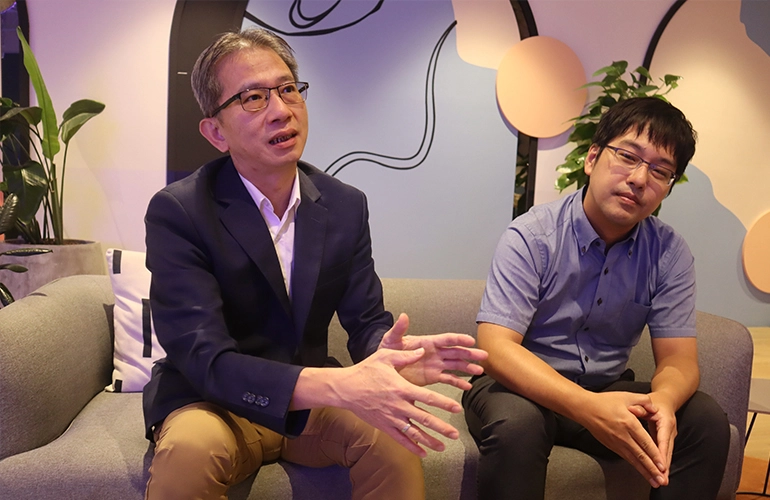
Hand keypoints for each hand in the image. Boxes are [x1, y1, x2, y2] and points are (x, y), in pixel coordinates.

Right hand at [337, 347, 463, 456]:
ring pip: (414, 432)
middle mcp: (399, 405)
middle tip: (455, 434)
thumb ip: (405, 355)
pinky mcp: (384, 426)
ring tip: (443, 446)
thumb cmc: (365, 370)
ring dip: (429, 441)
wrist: (346, 388)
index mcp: (402, 388)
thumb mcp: (385, 357)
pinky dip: (412, 447)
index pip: (427, 397)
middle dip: (441, 427)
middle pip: (424, 419)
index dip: (444, 403)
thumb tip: (422, 351)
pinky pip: (400, 439)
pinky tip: (423, 453)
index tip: (457, 408)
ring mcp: (391, 418)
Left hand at [378, 313, 487, 389]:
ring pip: (455, 366)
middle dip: (470, 354)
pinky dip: (458, 382)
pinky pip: (448, 379)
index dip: (459, 339)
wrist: (383, 369)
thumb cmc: (387, 351)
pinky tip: (467, 387)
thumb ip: (398, 329)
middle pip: (456, 352)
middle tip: (484, 356)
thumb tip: (403, 315)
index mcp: (427, 342)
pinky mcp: (432, 377)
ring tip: (479, 371)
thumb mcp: (391, 340)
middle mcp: (434, 353)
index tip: (471, 340)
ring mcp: (435, 365)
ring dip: (468, 368)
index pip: (446, 339)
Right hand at [580, 391, 666, 487]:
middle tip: (662, 480)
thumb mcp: (626, 396)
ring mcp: (616, 443)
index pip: (645, 443)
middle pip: (641, 456)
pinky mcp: (611, 445)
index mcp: (629, 423)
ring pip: (633, 460)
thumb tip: (654, 409)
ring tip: (654, 482)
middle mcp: (623, 436)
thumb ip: (644, 401)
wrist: (585, 409)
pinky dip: (635, 466)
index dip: (655, 455)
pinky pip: (626, 457)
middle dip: (652, 470)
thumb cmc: (604, 402)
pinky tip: (641, 471)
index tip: (663, 466)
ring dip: (644, 472)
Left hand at [630, 393, 677, 483]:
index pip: (663, 440)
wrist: (667, 400)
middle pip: (667, 451)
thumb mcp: (647, 401)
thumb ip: (640, 407)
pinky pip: (664, 452)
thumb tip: (633, 411)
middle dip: (664, 466)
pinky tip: (659, 472)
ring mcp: (670, 436)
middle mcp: (670, 431)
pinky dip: (662, 463)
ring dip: (664, 468)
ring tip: (661, 481)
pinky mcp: (666, 440)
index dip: (660, 453)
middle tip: (662, 480)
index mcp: (665, 421)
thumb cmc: (655, 401)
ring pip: (667, 454)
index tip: (659, 465)